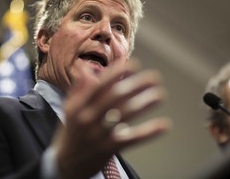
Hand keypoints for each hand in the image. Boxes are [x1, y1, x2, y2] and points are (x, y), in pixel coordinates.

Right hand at [52, 58, 171, 178]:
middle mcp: (88, 118)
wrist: (66, 165)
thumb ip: (78, 89)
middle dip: (136, 85)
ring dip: (144, 103)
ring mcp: (99, 135)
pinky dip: (148, 132)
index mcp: (78, 106)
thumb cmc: (72, 132)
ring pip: (125, 115)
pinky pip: (131, 139)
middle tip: (154, 77)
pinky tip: (163, 124)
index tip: (133, 65)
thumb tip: (87, 69)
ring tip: (160, 95)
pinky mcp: (109, 149)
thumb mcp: (70, 109)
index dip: (116, 74)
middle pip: (115, 97)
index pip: (99, 86)